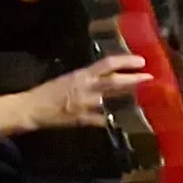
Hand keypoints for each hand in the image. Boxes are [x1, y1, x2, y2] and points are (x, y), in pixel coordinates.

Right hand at [0, 54, 150, 133]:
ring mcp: (87, 105)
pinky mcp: (84, 120)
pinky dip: (113, 120)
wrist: (31, 109)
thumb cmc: (46, 92)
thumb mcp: (67, 79)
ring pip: (114, 101)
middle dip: (134, 79)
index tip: (141, 61)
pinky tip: (123, 121)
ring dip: (130, 100)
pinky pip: (104, 120)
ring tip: (144, 98)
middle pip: (116, 82)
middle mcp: (88, 88)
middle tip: (150, 78)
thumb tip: (103, 78)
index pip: (108, 64)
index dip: (126, 62)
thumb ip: (86, 79)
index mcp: (82, 75)